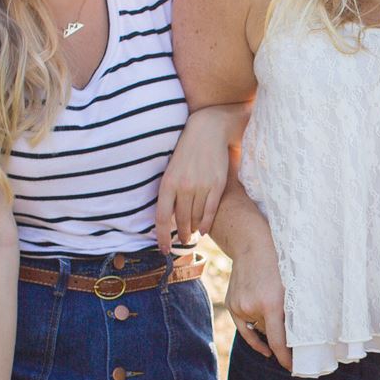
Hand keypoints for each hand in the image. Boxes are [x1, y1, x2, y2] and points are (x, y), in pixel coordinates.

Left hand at [155, 107, 242, 252]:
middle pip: (181, 220)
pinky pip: (210, 211)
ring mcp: (201, 187)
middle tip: (181, 241)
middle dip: (180, 234)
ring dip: (193, 229)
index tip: (163, 249)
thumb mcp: (171, 169)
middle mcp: (184, 187)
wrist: (208, 130)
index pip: (161, 218)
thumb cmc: (186, 150)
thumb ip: (169, 191)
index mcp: (168, 183)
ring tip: (191, 234)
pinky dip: (206, 223)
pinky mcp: (217, 185)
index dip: (162, 237)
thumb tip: (167, 215)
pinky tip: (204, 230)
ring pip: (196, 218)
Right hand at [226, 223, 291, 372]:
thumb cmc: (278, 262)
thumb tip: (296, 336)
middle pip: (269, 332)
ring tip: (276, 309)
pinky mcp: (231, 304)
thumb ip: (292, 310)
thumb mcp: (291, 286)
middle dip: (281, 335)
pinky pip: (244, 327)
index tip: (293, 368)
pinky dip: (254, 337)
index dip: (285, 357)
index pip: (277, 340)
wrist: (251, 244)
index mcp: (270, 302)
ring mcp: (238, 306)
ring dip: (268, 326)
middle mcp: (251, 306)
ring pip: (258, 327)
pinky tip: (264, 348)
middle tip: (296, 341)